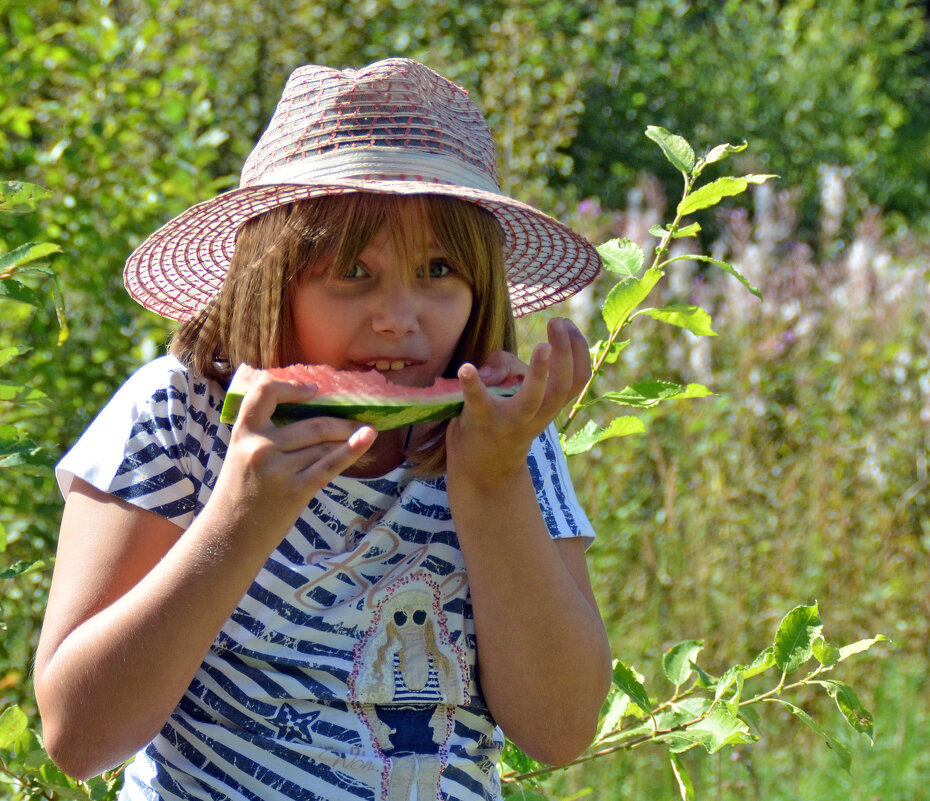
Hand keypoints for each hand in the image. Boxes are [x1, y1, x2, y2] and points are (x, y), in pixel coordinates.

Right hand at [211, 371, 376, 548]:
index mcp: (243, 433)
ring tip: (365, 431)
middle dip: (340, 421)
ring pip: (324, 444)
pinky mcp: (295, 490)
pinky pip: (330, 464)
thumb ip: (265, 433)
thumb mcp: (241, 453)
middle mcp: (260, 447)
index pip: (264, 393)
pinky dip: (353, 449)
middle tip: (356, 418)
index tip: (313, 390)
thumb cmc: (240, 492)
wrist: (230, 536)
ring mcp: (279, 469)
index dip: (291, 386)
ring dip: (347, 437)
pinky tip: (368, 437)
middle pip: (312, 424)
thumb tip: (309, 413)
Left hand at [446, 317, 589, 487]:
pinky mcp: (481, 422)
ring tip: (542, 347)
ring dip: (539, 373)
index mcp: (551, 405)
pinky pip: (478, 403)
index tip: (568, 325)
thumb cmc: (502, 418)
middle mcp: (538, 415)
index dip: (579, 350)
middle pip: (562, 386)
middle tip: (557, 322)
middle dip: (565, 353)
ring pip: (533, 399)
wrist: (484, 470)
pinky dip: (472, 385)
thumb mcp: (514, 390)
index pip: (578, 379)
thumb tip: (490, 368)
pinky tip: (466, 368)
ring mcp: (510, 420)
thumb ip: (507, 366)